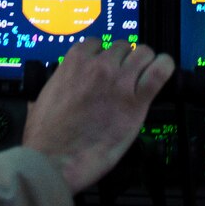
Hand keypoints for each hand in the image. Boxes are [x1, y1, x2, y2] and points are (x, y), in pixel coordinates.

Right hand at [22, 38, 173, 193]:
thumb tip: (49, 90)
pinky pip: (159, 71)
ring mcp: (119, 81)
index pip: (97, 44)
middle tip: (123, 78)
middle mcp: (99, 66)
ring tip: (142, 77)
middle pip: (122, 47)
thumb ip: (54, 87)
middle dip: (124, 60)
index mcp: (74, 62)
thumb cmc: (44, 137)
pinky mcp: (136, 101)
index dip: (103, 56)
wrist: (54, 161)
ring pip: (143, 53)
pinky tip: (163, 70)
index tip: (104, 68)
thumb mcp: (40, 100)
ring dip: (143, 63)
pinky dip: (164, 67)